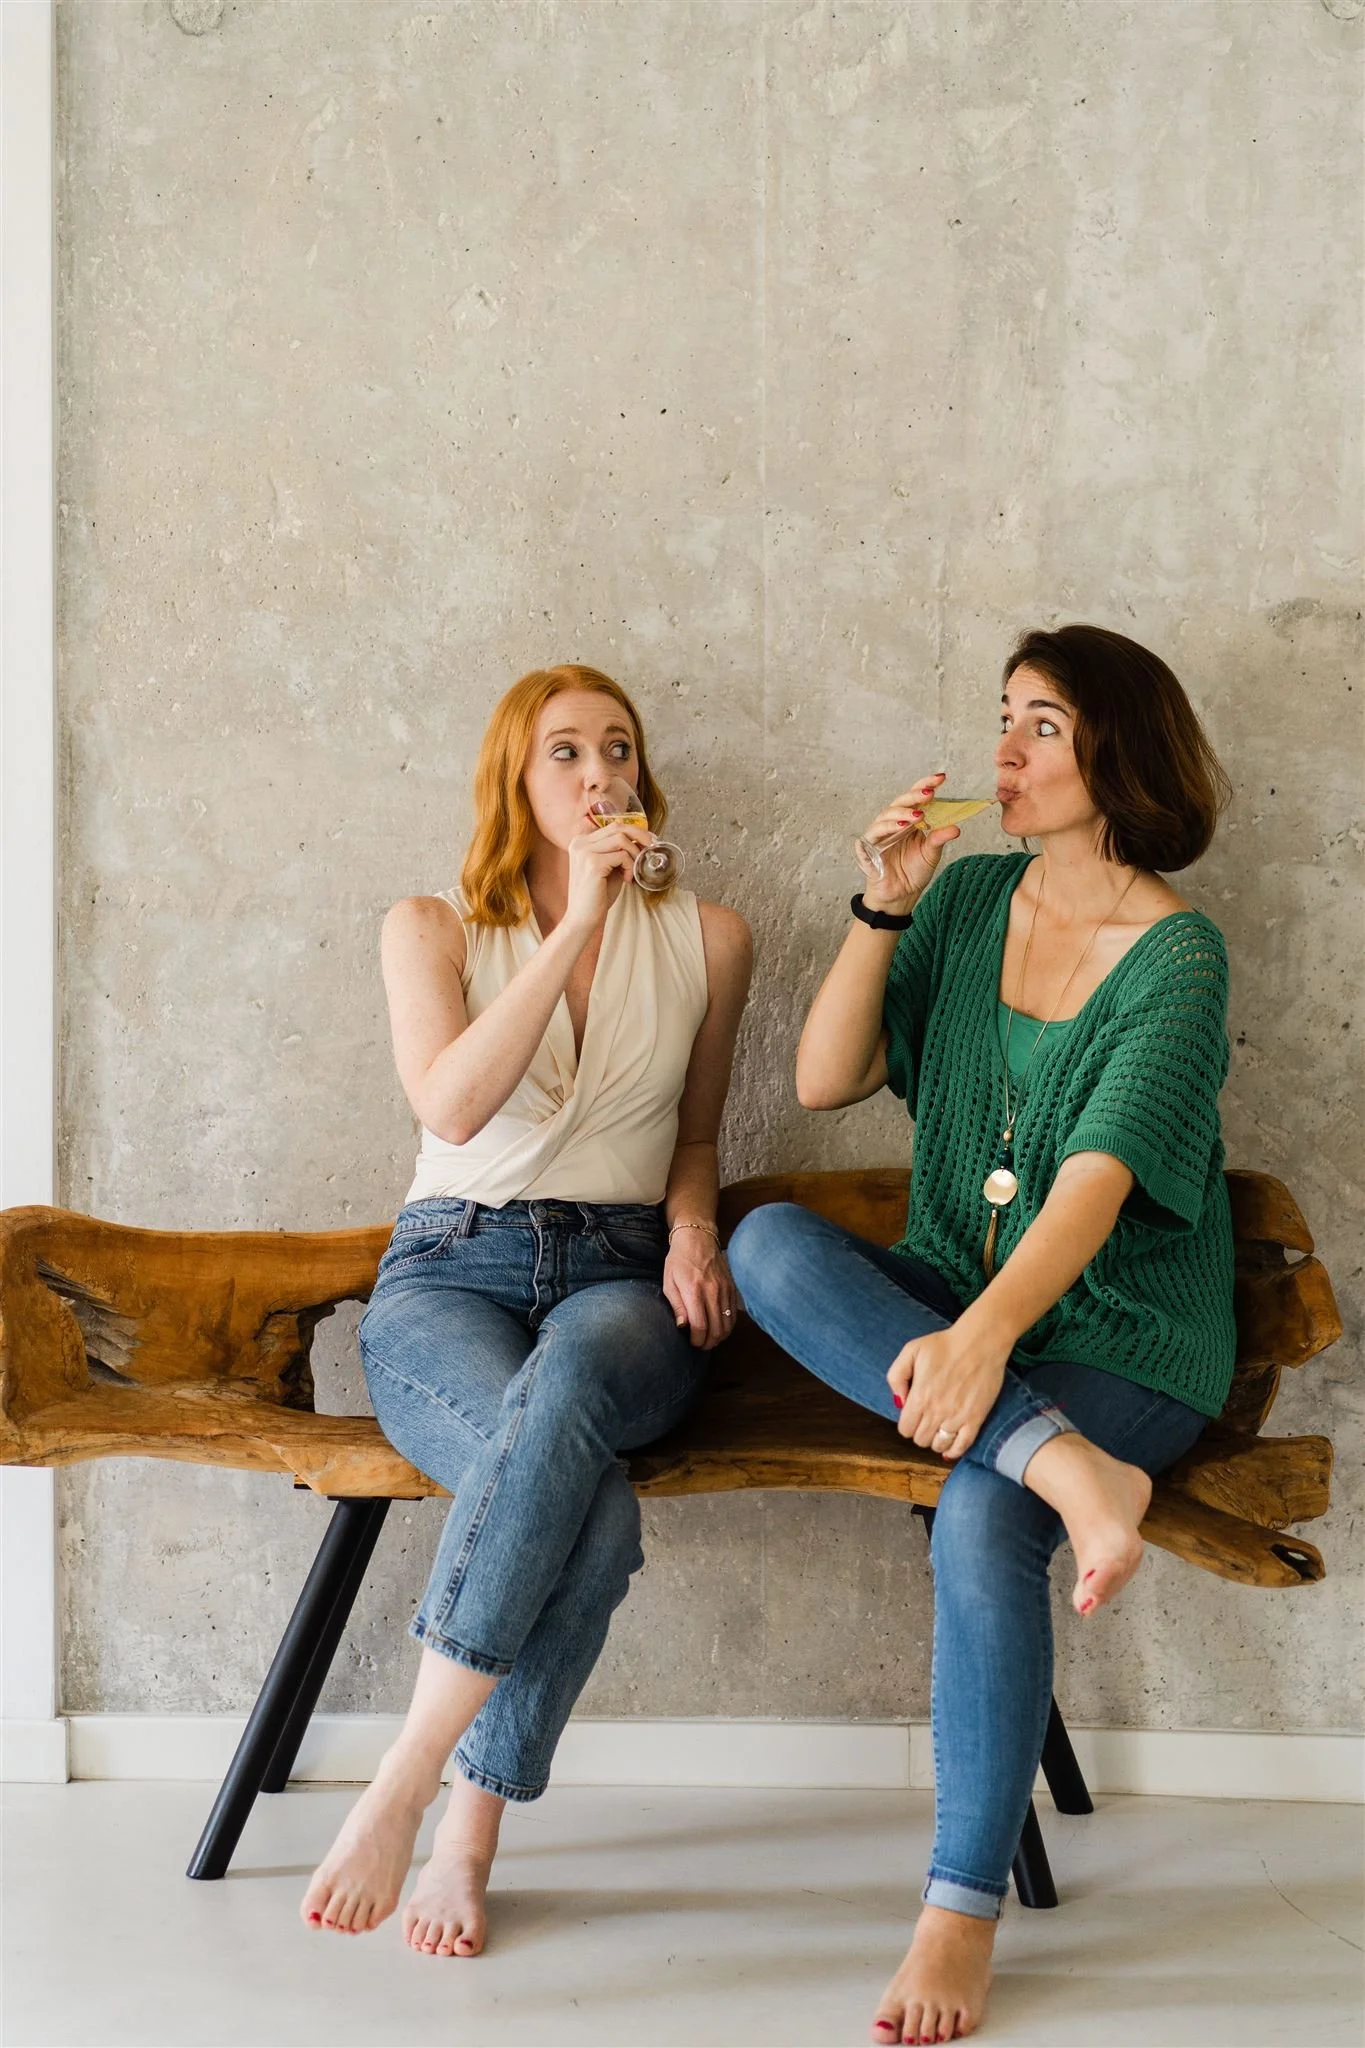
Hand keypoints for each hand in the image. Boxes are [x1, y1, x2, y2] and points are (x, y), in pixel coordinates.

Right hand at [564, 821, 654, 932]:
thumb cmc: (597, 895)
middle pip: (617, 827)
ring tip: (633, 870)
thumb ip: (619, 852)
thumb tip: (641, 839)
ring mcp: (584, 852)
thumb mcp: (609, 867)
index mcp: (581, 842)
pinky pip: (622, 856)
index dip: (634, 831)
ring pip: (621, 839)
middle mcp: (580, 843)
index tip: (648, 841)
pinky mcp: (592, 863)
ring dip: (634, 854)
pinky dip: (630, 867)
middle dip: (639, 836)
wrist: (583, 918)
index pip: (612, 826)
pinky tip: (626, 880)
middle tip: (651, 847)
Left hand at [663, 1229, 740, 1348]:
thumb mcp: (669, 1282)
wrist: (698, 1238)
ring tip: (711, 1339)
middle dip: (709, 1342)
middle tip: (701, 1345)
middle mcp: (712, 1292)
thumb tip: (683, 1327)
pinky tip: (721, 1328)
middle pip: (716, 1328)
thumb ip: (676, 1305)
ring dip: (720, 1336)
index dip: (697, 1340)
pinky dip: (729, 1325)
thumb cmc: (679, 1260)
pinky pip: (734, 1313)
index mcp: (693, 1291)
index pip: (700, 1326)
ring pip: (728, 1323)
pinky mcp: (732, 1287)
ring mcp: (724, 1289)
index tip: (692, 1343)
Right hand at [857, 772, 961, 910]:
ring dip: (899, 815)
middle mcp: (892, 824)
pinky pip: (868, 840)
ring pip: (884, 819)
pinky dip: (877, 834)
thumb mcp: (931, 854)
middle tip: (929, 794)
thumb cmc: (913, 872)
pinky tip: (887, 831)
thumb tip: (956, 827)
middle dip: (914, 797)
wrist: (900, 895)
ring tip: (915, 817)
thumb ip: (939, 838)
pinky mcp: (868, 851)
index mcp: (909, 821)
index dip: (925, 785)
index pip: (915, 798)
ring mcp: (879, 837)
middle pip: (899, 803)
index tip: (941, 778)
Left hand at [885, 1317, 1012, 1458]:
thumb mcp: (910, 1351)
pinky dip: (954, 1450)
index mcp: (919, 1396)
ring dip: (935, 1439)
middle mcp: (937, 1411)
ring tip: (938, 1427)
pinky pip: (963, 1446)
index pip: (905, 1429)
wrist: (980, 1342)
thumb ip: (896, 1377)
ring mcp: (957, 1417)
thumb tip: (899, 1403)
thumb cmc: (944, 1344)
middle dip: (920, 1431)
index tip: (914, 1413)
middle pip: (920, 1440)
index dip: (907, 1423)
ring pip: (939, 1445)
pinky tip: (949, 1446)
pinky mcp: (976, 1418)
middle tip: (926, 1418)